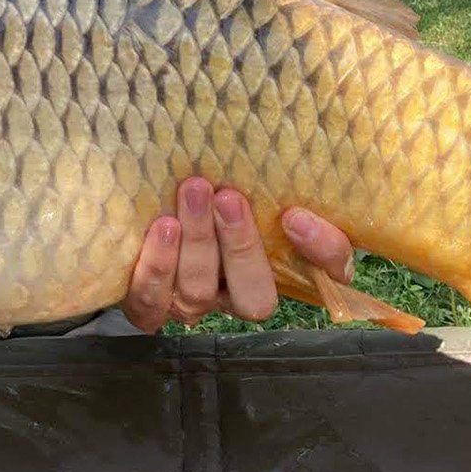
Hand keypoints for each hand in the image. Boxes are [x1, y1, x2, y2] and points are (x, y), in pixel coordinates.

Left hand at [120, 175, 352, 331]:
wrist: (143, 192)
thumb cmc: (210, 180)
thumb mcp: (254, 172)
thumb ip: (289, 167)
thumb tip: (305, 188)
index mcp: (283, 265)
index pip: (327, 274)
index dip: (321, 252)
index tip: (295, 215)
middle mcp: (239, 294)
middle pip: (254, 297)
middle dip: (241, 247)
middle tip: (228, 197)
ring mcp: (193, 303)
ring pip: (200, 293)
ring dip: (198, 244)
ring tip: (192, 192)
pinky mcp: (149, 304)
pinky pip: (151, 302)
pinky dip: (157, 268)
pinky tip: (162, 228)